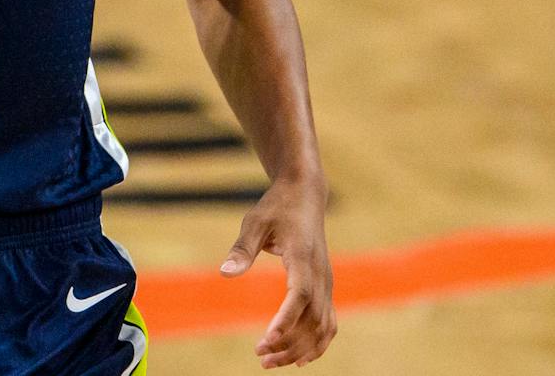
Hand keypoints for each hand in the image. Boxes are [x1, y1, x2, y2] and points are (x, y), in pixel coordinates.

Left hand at [223, 173, 335, 367]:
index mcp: (303, 257)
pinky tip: (297, 358)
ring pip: (323, 326)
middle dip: (288, 344)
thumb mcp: (254, 222)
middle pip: (312, 320)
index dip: (285, 321)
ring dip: (301, 348)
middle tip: (260, 357)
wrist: (305, 194)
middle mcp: (320, 274)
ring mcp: (326, 282)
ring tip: (271, 362)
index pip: (299, 296)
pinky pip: (329, 322)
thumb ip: (242, 249)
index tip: (265, 341)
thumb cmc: (277, 207)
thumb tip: (225, 274)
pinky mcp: (325, 286)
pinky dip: (317, 343)